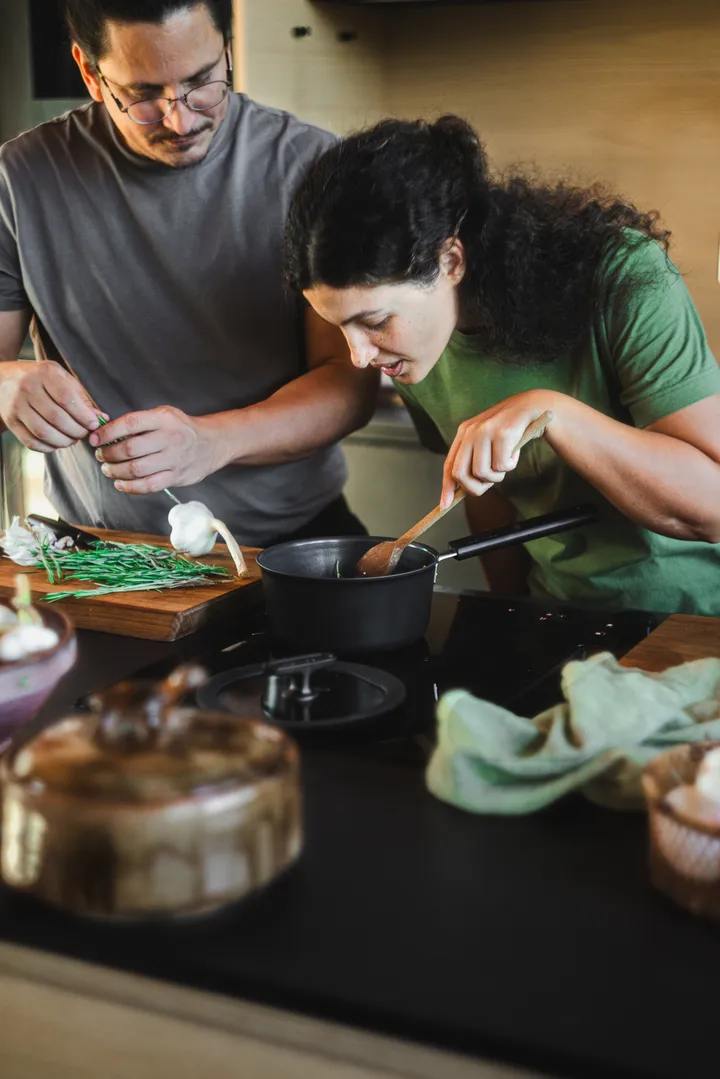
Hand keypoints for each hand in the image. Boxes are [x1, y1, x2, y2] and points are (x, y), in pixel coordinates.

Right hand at [0, 360, 101, 451]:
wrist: (5, 380)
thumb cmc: (42, 380)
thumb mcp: (62, 379)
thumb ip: (81, 398)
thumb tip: (101, 418)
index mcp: (44, 373)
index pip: (67, 398)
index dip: (83, 415)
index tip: (94, 424)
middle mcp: (28, 388)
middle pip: (56, 418)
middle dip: (76, 431)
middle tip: (84, 434)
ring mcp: (16, 405)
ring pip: (43, 432)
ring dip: (63, 442)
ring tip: (72, 439)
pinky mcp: (10, 421)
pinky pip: (31, 442)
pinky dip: (48, 448)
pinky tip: (57, 443)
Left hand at [90, 406, 224, 494]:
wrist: (213, 444)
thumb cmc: (182, 428)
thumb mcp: (164, 414)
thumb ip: (140, 421)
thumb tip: (107, 432)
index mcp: (164, 419)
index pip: (130, 424)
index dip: (108, 432)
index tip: (95, 438)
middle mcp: (170, 438)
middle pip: (130, 449)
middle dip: (109, 454)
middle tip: (101, 455)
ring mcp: (174, 459)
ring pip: (136, 469)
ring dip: (115, 471)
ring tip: (108, 469)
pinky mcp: (176, 477)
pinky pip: (148, 486)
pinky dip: (130, 487)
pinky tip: (120, 483)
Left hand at [441, 391, 560, 506]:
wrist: (532, 408)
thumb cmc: (509, 433)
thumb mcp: (486, 444)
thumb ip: (474, 461)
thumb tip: (463, 490)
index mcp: (463, 433)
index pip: (449, 465)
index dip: (447, 487)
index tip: (445, 505)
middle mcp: (470, 431)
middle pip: (460, 473)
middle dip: (475, 487)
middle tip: (489, 485)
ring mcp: (485, 431)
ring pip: (482, 472)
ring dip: (497, 476)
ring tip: (505, 463)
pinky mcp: (501, 434)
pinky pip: (501, 466)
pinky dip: (510, 466)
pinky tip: (514, 454)